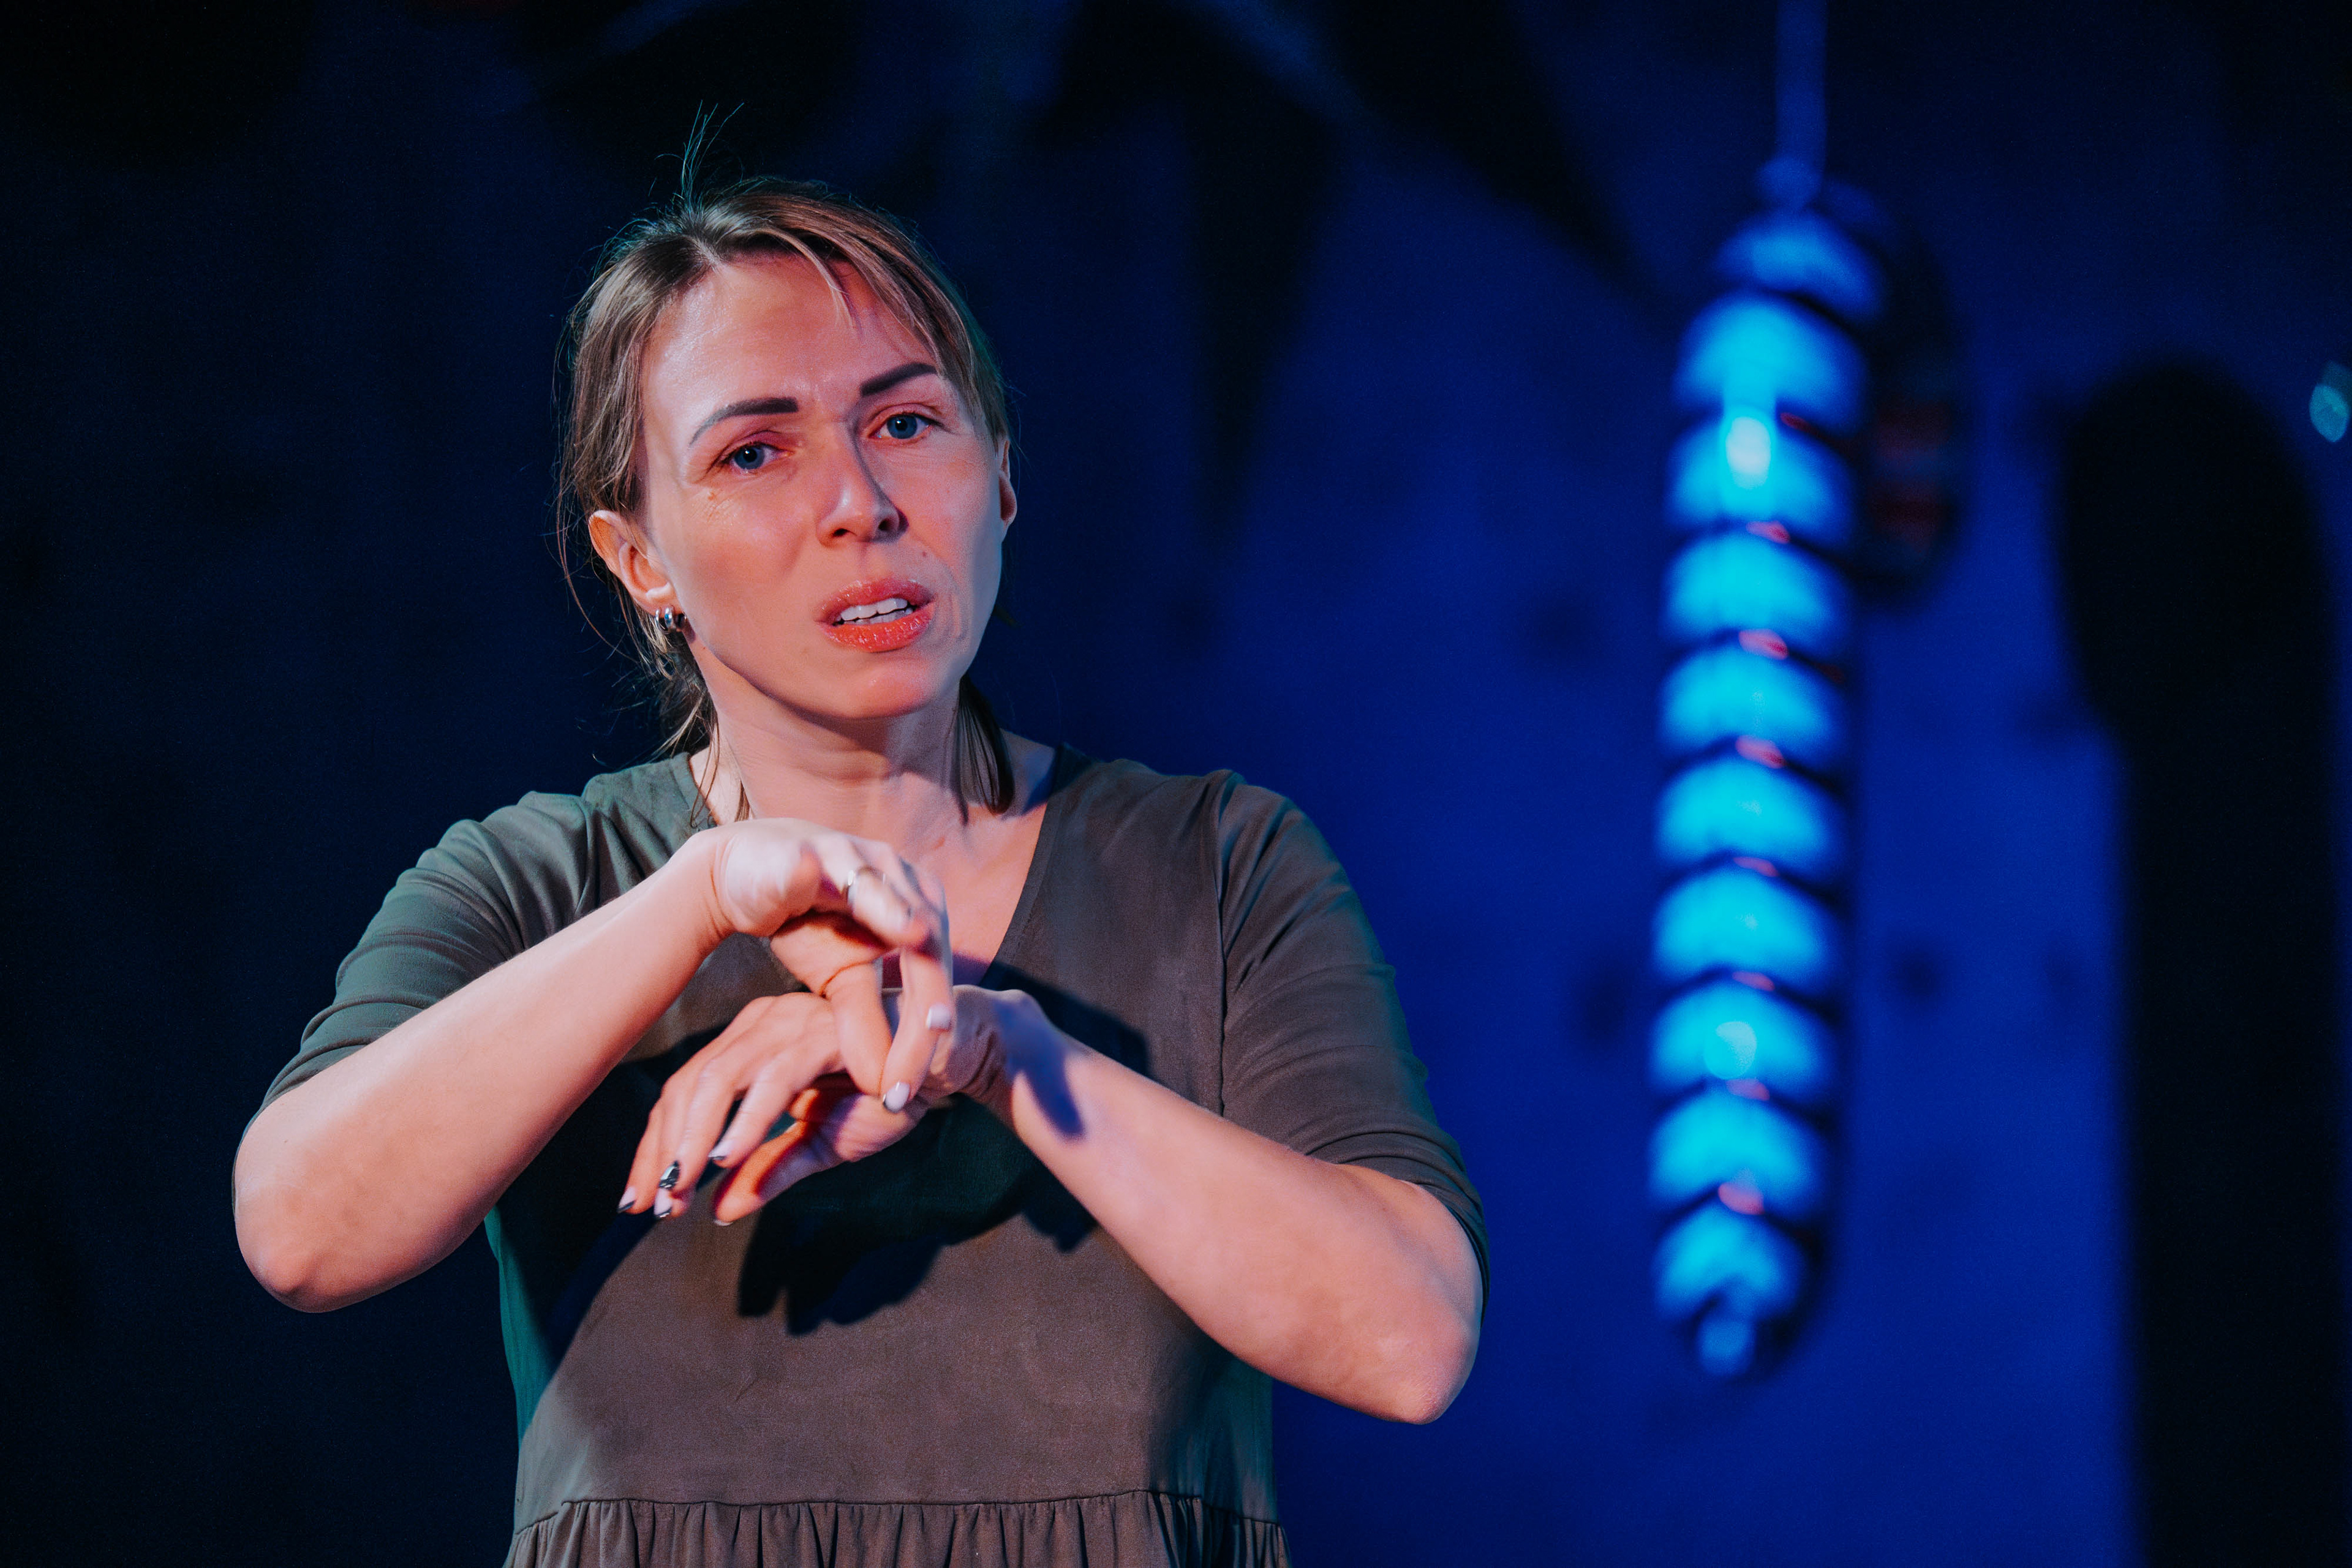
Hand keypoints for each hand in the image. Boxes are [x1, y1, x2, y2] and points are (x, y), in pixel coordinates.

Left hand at [620, 991, 937, 1224]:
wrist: (949, 1060)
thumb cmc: (885, 1092)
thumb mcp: (819, 1143)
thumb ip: (769, 1169)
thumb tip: (718, 1209)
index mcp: (751, 1043)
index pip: (684, 1093)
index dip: (656, 1149)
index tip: (640, 1201)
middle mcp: (763, 1024)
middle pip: (689, 1086)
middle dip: (666, 1150)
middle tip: (657, 1205)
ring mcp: (793, 1022)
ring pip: (722, 1078)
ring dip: (696, 1139)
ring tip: (682, 1186)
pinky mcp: (826, 1032)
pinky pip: (776, 1076)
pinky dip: (748, 1118)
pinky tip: (729, 1155)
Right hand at [702, 819, 953, 1109]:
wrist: (741, 876)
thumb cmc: (805, 924)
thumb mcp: (840, 979)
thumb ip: (866, 1022)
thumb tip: (886, 1086)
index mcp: (917, 905)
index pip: (935, 972)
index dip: (925, 1031)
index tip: (905, 1091)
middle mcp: (897, 872)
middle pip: (927, 938)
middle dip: (924, 1002)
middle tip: (921, 1058)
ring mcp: (855, 853)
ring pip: (888, 894)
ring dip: (900, 926)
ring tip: (917, 965)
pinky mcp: (809, 848)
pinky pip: (825, 869)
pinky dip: (838, 884)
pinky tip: (846, 898)